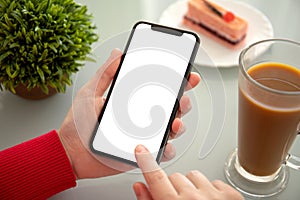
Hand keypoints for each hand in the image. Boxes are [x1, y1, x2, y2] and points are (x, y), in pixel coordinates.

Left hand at [58, 49, 199, 178]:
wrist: (69, 152)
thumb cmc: (78, 123)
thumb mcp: (90, 92)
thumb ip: (105, 74)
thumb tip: (117, 53)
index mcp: (133, 102)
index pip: (159, 90)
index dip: (177, 82)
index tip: (188, 76)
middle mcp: (142, 118)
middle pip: (172, 109)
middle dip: (183, 103)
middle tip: (182, 99)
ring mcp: (143, 135)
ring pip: (171, 130)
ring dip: (179, 125)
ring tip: (175, 122)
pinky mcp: (141, 153)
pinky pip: (160, 152)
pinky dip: (167, 149)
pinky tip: (164, 144)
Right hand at [133, 145, 243, 199]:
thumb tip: (140, 187)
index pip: (155, 177)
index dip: (146, 162)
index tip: (142, 151)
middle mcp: (194, 198)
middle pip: (174, 177)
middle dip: (173, 187)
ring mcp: (214, 195)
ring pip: (193, 176)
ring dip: (191, 186)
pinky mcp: (230, 194)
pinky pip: (212, 180)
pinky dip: (209, 189)